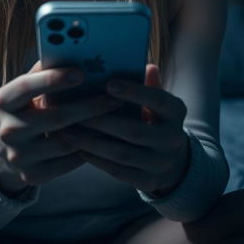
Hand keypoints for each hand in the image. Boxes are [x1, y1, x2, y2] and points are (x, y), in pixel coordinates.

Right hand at [0, 60, 125, 186]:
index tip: (81, 72)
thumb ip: (47, 70)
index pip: (27, 87)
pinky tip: (105, 138)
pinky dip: (88, 149)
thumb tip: (80, 52)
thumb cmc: (29, 105)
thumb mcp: (30, 87)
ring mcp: (18, 155)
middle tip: (115, 98)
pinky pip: (68, 162)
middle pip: (54, 118)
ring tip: (116, 118)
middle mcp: (8, 129)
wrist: (8, 146)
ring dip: (94, 130)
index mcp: (5, 100)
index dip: (53, 79)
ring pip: (65, 142)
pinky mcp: (32, 175)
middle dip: (89, 106)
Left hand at [55, 64, 189, 195]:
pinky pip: (117, 172)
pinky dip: (96, 160)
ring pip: (122, 154)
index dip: (134, 92)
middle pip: (134, 130)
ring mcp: (160, 163)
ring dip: (92, 142)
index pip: (158, 100)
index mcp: (176, 112)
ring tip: (67, 131)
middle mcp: (172, 139)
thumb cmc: (154, 118)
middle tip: (75, 110)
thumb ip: (147, 83)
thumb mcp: (156, 100)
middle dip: (102, 120)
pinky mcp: (147, 181)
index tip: (109, 83)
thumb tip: (140, 62)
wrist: (173, 160)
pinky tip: (77, 149)